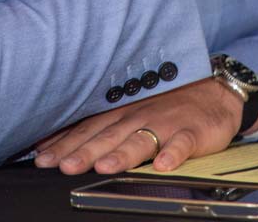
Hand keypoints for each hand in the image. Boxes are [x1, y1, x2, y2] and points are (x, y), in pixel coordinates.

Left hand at [33, 79, 244, 174]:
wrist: (214, 91)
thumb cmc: (167, 104)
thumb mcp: (130, 110)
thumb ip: (101, 127)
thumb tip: (61, 143)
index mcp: (121, 113)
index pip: (87, 128)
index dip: (64, 143)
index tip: (42, 158)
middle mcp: (139, 116)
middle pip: (108, 136)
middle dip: (84, 152)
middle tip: (64, 166)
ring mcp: (166, 123)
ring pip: (141, 139)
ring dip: (123, 153)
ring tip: (106, 166)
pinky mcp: (192, 132)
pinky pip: (182, 143)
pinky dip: (173, 153)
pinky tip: (163, 164)